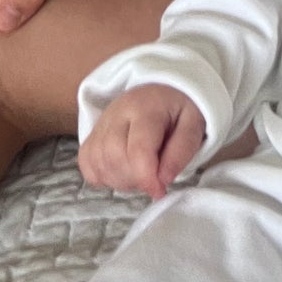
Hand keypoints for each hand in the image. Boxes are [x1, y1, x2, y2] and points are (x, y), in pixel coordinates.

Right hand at [78, 85, 204, 198]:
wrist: (160, 91)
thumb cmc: (179, 110)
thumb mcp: (194, 123)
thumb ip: (182, 150)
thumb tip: (163, 179)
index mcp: (146, 108)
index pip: (138, 149)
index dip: (147, 177)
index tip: (160, 190)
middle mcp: (116, 114)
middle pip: (114, 157)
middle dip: (134, 179)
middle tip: (153, 180)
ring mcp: (100, 124)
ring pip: (98, 163)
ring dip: (120, 180)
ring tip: (141, 175)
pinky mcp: (91, 135)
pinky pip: (87, 164)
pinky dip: (103, 177)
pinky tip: (123, 173)